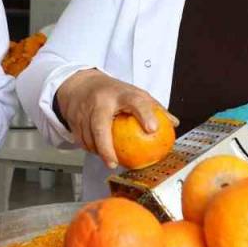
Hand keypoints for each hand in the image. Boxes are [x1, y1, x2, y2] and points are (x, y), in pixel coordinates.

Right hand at [55, 69, 175, 168]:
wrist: (81, 84)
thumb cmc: (112, 92)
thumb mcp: (134, 93)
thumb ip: (153, 108)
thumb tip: (173, 123)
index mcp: (121, 93)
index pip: (135, 102)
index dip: (145, 114)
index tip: (152, 128)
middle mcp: (101, 101)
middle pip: (100, 125)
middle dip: (106, 147)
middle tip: (114, 162)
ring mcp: (84, 110)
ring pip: (88, 136)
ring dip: (98, 151)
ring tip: (110, 160)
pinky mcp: (74, 120)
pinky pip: (81, 140)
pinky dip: (90, 149)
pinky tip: (99, 153)